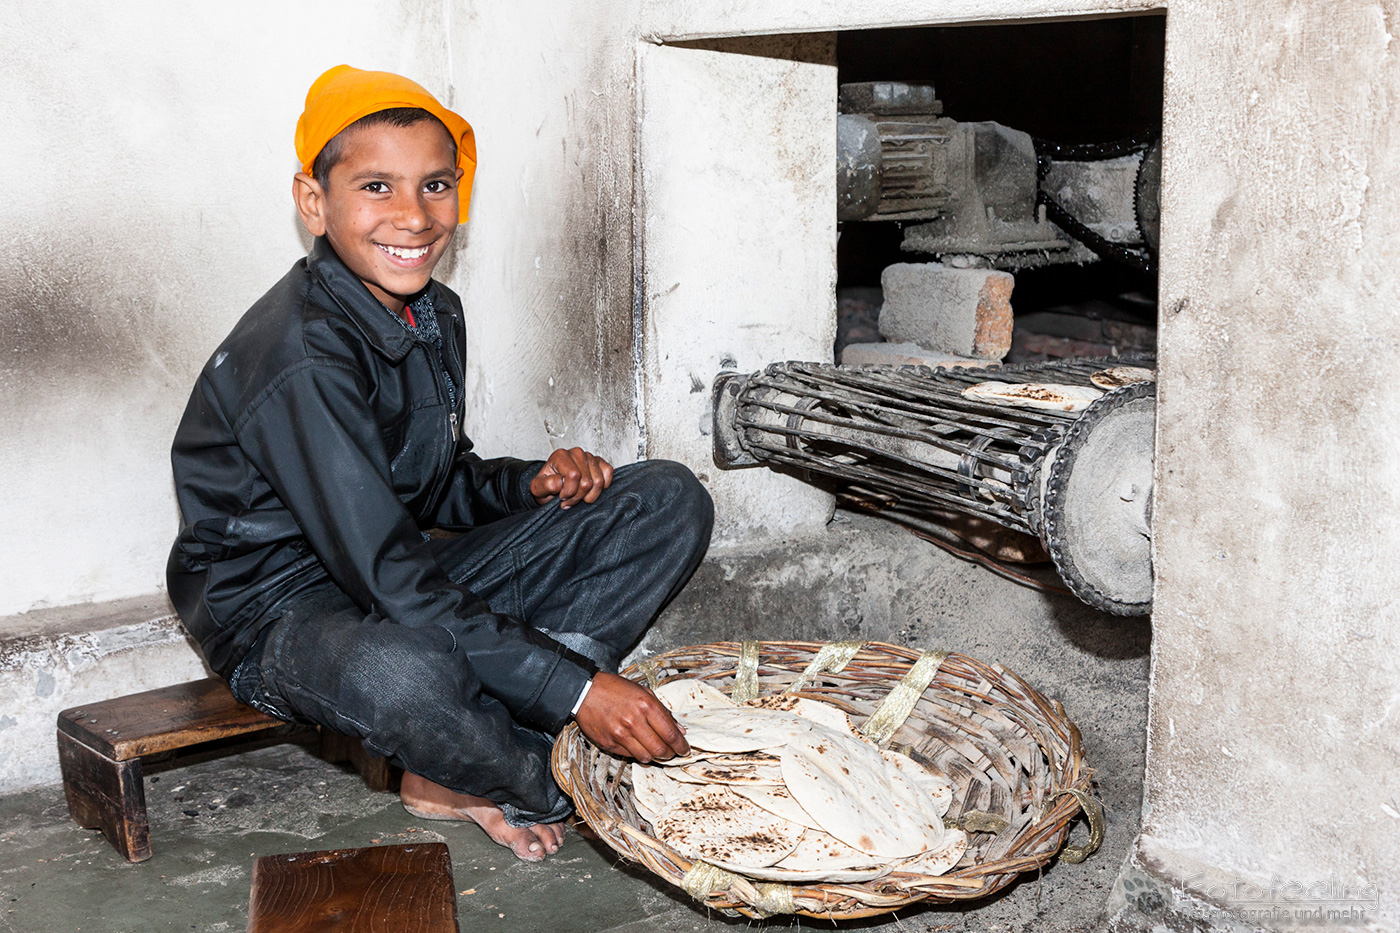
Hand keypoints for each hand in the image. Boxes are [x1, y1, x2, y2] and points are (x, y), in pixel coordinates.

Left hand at [530, 447, 613, 507]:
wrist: (552, 486)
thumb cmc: (546, 486)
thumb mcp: (538, 489)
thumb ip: (545, 485)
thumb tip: (560, 482)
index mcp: (560, 455)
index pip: (574, 475)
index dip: (569, 492)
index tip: (561, 496)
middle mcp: (576, 452)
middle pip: (587, 481)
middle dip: (578, 497)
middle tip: (569, 499)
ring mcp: (589, 456)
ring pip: (598, 481)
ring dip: (589, 495)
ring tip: (578, 496)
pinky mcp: (599, 462)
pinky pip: (608, 472)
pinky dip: (602, 486)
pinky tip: (591, 490)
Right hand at [573, 672, 690, 762]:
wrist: (585, 692)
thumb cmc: (614, 689)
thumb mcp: (643, 692)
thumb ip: (663, 711)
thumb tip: (679, 729)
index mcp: (645, 705)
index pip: (670, 733)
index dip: (681, 745)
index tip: (685, 749)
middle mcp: (634, 721)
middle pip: (660, 749)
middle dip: (670, 754)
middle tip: (672, 753)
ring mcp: (620, 734)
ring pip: (646, 756)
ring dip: (654, 756)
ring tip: (656, 750)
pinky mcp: (609, 743)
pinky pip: (630, 756)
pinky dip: (638, 753)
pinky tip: (639, 746)